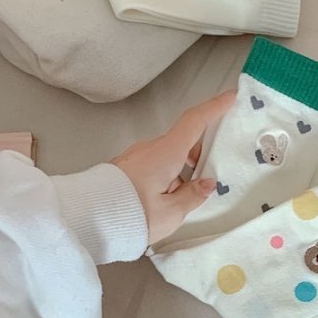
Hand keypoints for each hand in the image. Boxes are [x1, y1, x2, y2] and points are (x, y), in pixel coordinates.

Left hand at [111, 91, 235, 244]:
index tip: (231, 96)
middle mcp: (150, 149)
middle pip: (182, 141)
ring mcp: (135, 157)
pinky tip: (166, 200)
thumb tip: (207, 184)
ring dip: (181, 171)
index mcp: (165, 153)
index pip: (194, 122)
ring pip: (167, 156)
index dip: (214, 108)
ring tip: (185, 199)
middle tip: (211, 174)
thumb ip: (192, 196)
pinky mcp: (125, 169)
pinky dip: (167, 175)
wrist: (86, 220)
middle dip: (199, 153)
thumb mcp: (170, 213)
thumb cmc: (132, 215)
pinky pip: (154, 166)